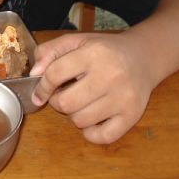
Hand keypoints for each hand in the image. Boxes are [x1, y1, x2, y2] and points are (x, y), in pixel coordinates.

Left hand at [30, 33, 154, 144]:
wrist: (144, 57)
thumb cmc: (104, 50)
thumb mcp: (76, 41)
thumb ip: (50, 51)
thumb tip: (34, 74)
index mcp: (94, 53)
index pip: (55, 74)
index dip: (41, 86)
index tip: (40, 91)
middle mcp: (111, 75)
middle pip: (66, 103)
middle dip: (57, 101)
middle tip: (64, 94)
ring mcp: (123, 98)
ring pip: (80, 121)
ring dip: (74, 115)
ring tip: (81, 102)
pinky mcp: (132, 115)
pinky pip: (101, 137)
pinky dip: (91, 132)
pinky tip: (93, 118)